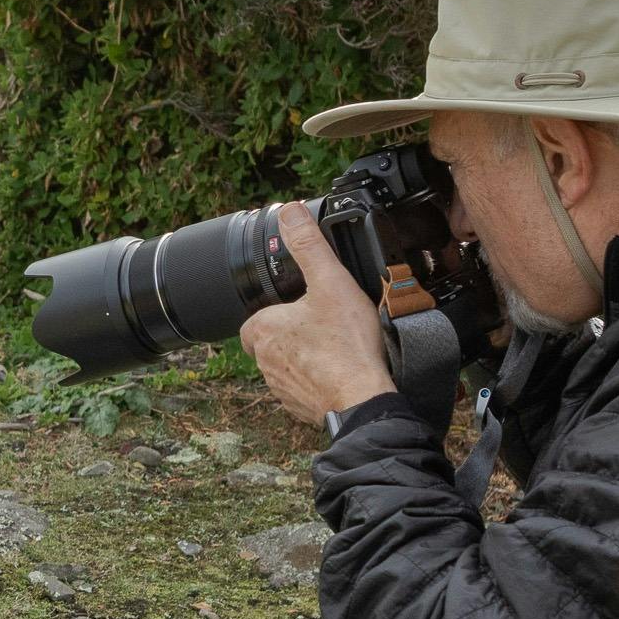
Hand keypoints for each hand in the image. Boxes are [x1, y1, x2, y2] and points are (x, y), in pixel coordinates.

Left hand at [238, 201, 395, 427]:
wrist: (362, 398)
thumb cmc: (346, 344)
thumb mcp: (330, 282)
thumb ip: (309, 246)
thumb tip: (289, 212)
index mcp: (261, 330)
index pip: (256, 315)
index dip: (279, 307)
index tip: (302, 304)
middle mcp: (263, 362)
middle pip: (273, 338)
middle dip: (294, 330)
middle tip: (326, 322)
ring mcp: (280, 387)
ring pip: (287, 363)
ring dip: (306, 354)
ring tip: (336, 344)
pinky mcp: (298, 407)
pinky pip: (304, 387)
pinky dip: (319, 378)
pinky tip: (340, 369)